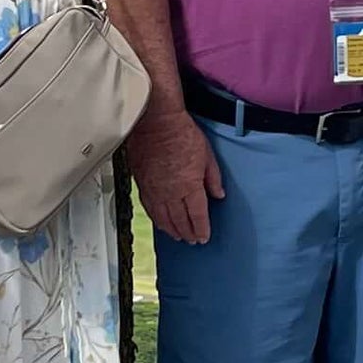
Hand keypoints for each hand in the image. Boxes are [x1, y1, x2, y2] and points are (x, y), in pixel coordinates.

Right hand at [125, 100, 224, 245]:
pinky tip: (160, 223)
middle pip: (180, 221)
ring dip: (172, 230)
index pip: (197, 216)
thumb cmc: (181, 133)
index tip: (204, 237)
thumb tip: (219, 194)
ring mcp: (155, 191)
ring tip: (178, 237)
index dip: (201, 229)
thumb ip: (213, 178)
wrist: (155, 122)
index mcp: (190, 187)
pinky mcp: (142, 185)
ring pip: (163, 219)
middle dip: (188, 233)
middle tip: (193, 240)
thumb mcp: (207, 154)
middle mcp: (171, 193)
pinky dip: (157, 220)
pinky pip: (149, 209)